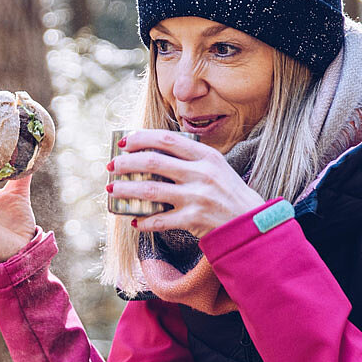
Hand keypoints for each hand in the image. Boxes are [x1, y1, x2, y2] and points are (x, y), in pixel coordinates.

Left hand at [107, 129, 265, 237]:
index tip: (122, 142)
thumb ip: (189, 159)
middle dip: (126, 163)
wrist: (250, 222)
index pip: (166, 139)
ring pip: (151, 190)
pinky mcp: (195, 219)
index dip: (140, 138)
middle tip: (111, 166)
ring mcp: (198, 196)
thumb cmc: (226, 192)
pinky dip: (143, 221)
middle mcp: (201, 173)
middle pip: (153, 162)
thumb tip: (149, 154)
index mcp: (206, 156)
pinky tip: (134, 221)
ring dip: (126, 190)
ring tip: (112, 190)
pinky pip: (160, 220)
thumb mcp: (215, 167)